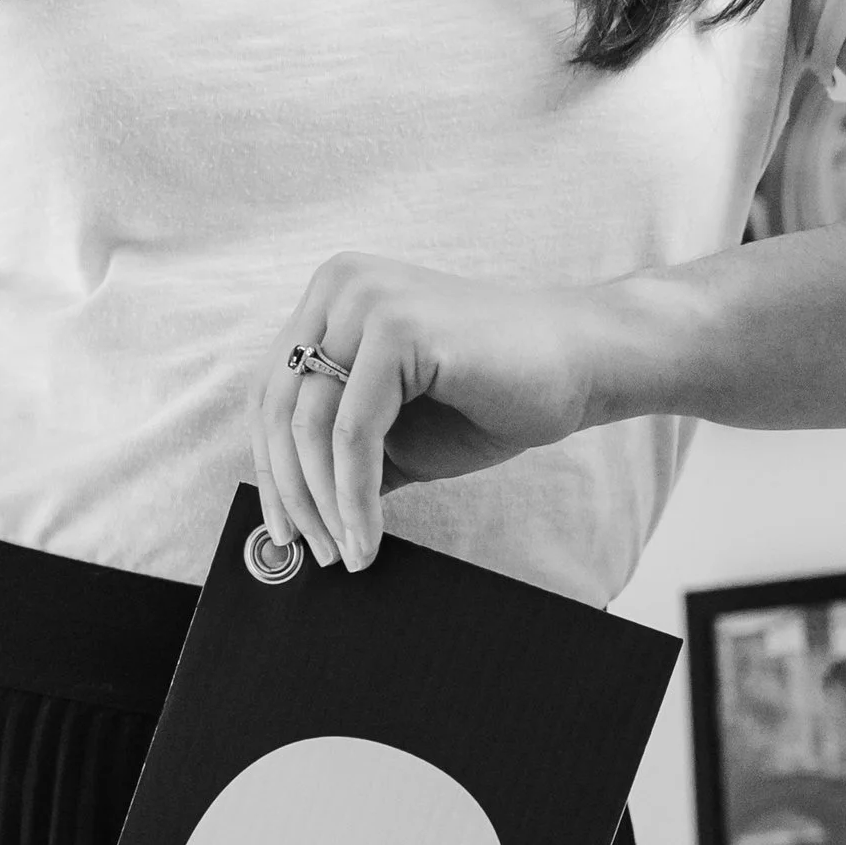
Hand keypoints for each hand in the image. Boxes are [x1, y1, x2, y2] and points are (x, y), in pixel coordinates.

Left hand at [251, 255, 600, 571]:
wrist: (575, 367)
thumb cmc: (488, 399)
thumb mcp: (393, 436)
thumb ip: (339, 458)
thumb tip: (291, 519)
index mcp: (331, 301)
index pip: (270, 394)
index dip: (270, 473)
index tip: (284, 535)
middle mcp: (340, 287)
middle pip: (279, 411)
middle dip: (293, 497)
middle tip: (318, 557)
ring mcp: (366, 299)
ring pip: (310, 427)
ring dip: (325, 506)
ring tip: (349, 554)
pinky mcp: (398, 326)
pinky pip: (353, 434)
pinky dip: (353, 497)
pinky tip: (368, 538)